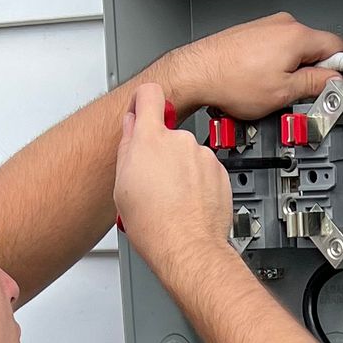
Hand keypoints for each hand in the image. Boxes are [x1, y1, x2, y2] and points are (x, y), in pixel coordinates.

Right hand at [113, 80, 233, 288]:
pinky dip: (199, 183)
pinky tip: (188, 203)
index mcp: (151, 139)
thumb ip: (127, 146)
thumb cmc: (153, 224)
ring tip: (172, 199)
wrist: (186, 247)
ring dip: (181, 170)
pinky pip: (205, 171)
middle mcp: (181, 141)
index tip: (142, 109)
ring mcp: (203, 156)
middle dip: (161, 152)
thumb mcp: (122, 184)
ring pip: (188, 155)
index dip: (144, 101)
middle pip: (169, 134)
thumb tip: (132, 127)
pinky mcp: (220, 173)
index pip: (149, 94)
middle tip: (153, 181)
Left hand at [162, 12, 342, 121]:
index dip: (339, 71)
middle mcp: (284, 24)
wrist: (198, 73)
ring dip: (292, 70)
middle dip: (313, 72)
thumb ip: (315, 85)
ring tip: (274, 89)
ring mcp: (268, 26)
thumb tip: (334, 82)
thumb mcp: (283, 92)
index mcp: (297, 35)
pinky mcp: (255, 33)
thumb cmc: (231, 81)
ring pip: (296, 49)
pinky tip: (261, 81)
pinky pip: (277, 48)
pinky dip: (276, 64)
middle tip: (300, 94)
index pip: (339, 48)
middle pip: (317, 48)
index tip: (334, 86)